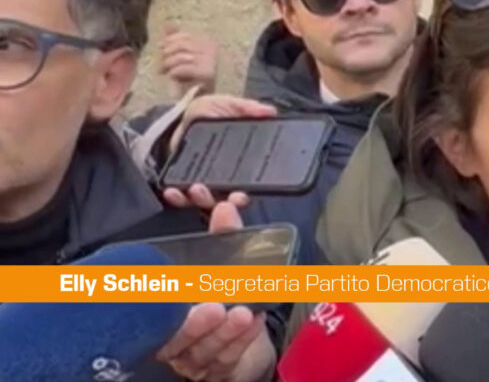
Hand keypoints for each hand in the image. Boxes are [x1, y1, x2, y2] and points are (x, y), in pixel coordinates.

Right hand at [157, 204, 275, 381]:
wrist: (242, 337)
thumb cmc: (220, 296)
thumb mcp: (221, 264)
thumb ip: (224, 237)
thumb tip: (227, 206)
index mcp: (161, 309)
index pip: (150, 298)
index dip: (155, 283)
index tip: (168, 273)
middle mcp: (171, 335)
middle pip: (173, 334)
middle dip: (192, 322)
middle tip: (212, 307)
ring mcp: (193, 354)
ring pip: (203, 348)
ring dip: (223, 332)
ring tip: (240, 314)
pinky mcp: (217, 367)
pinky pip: (227, 357)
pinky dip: (241, 340)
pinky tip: (253, 322)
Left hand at [161, 26, 218, 96]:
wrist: (199, 99)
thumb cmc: (189, 77)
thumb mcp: (181, 56)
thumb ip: (175, 40)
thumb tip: (167, 23)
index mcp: (208, 42)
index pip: (185, 35)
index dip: (169, 41)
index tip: (160, 48)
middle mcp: (213, 49)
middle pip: (182, 45)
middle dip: (167, 54)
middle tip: (160, 65)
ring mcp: (211, 61)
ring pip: (181, 56)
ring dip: (168, 65)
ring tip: (164, 72)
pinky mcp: (207, 73)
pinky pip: (183, 68)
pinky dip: (174, 73)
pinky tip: (172, 78)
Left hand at [163, 95, 275, 209]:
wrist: (181, 116)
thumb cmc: (209, 112)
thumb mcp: (229, 105)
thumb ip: (247, 108)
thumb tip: (270, 111)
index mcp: (242, 165)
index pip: (248, 186)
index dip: (245, 195)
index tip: (242, 195)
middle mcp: (225, 180)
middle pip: (229, 201)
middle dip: (228, 204)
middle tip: (224, 201)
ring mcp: (205, 184)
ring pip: (206, 202)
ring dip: (202, 199)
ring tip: (197, 188)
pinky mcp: (184, 184)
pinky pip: (183, 198)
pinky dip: (178, 198)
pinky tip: (172, 191)